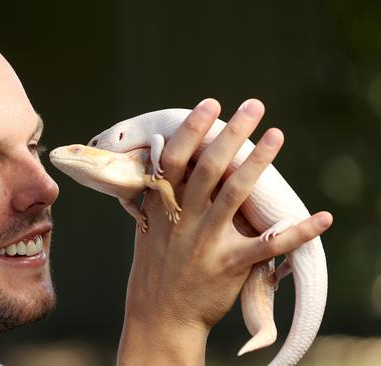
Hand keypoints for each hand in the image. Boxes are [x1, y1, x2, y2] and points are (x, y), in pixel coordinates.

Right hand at [117, 98, 332, 364]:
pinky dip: (297, 233)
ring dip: (258, 165)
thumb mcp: (150, 225)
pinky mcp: (228, 266)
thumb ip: (163, 194)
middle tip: (253, 106)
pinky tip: (322, 218)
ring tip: (278, 135)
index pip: (175, 160)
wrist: (159, 314)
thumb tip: (174, 158)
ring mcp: (206, 242)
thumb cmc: (155, 264)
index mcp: (163, 206)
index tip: (210, 104)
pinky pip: (267, 247)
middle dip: (230, 134)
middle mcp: (184, 219)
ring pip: (234, 197)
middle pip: (208, 169)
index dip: (192, 131)